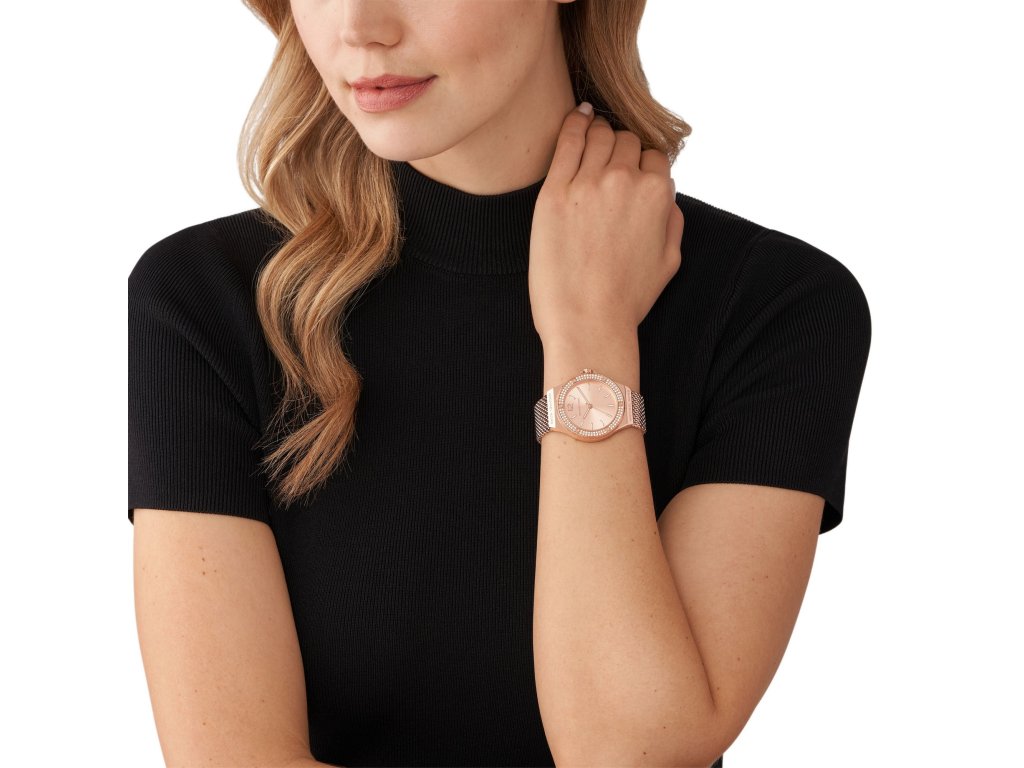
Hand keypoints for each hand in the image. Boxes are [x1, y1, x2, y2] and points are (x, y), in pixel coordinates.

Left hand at [528, 103, 683, 345]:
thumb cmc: (627, 299)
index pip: (654, 156)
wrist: (587, 322)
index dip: (643, 164)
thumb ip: (673, 220)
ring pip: (599, 134)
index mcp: (657, 195)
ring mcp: (588, 183)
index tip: (631, 171)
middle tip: (608, 160)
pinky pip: (567, 140)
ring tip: (591, 136)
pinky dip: (574, 123)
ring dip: (598, 133)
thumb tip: (667, 195)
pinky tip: (576, 117)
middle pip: (626, 141)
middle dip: (620, 149)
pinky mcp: (555, 191)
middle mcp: (626, 181)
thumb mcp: (670, 260)